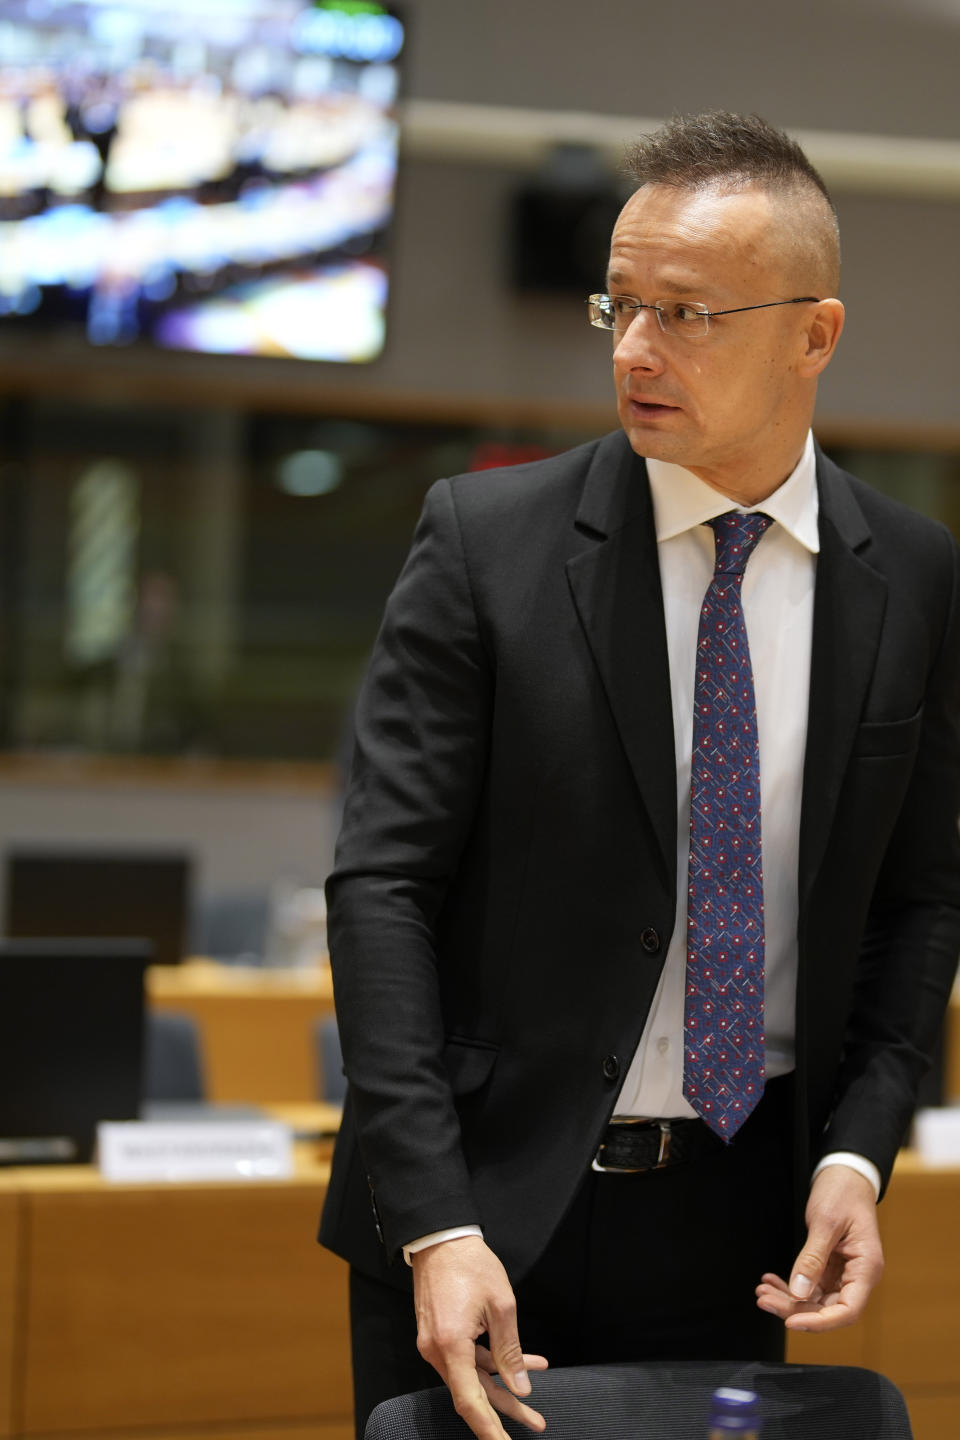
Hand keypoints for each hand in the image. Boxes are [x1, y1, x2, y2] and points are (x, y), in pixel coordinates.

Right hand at [412, 1235, 548, 1439]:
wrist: (441, 1237)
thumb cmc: (470, 1264)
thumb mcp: (501, 1305)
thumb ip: (510, 1350)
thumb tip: (520, 1386)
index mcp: (451, 1344)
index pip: (470, 1401)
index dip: (489, 1429)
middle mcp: (437, 1350)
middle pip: (473, 1392)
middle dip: (506, 1411)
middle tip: (535, 1424)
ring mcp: (436, 1343)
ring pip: (472, 1377)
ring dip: (502, 1387)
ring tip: (533, 1401)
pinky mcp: (440, 1335)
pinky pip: (467, 1358)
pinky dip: (492, 1363)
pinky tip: (523, 1362)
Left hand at [755, 1164, 883, 1330]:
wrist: (845, 1174)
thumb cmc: (843, 1193)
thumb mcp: (825, 1223)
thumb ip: (812, 1259)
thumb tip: (798, 1292)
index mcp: (866, 1268)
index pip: (847, 1311)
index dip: (819, 1322)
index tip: (791, 1321)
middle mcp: (858, 1276)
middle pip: (827, 1309)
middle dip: (794, 1309)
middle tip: (764, 1299)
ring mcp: (844, 1273)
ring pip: (816, 1300)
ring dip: (788, 1299)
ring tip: (762, 1292)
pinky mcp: (831, 1267)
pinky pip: (810, 1286)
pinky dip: (790, 1286)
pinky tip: (771, 1281)